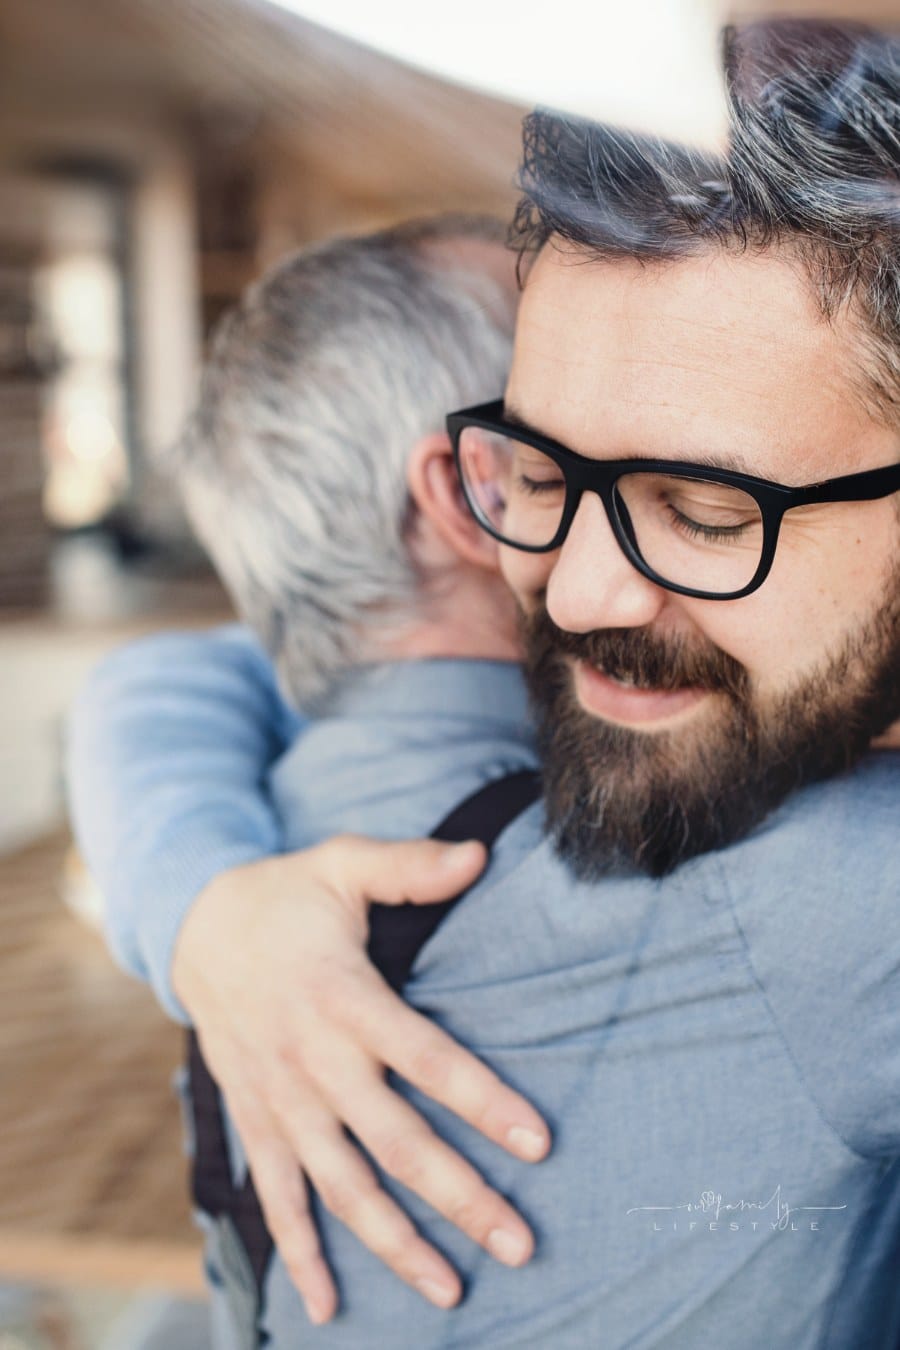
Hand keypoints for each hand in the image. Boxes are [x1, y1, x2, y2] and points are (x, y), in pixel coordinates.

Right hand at [172, 837, 550, 1325]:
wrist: (192, 924)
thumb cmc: (287, 894)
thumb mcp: (342, 862)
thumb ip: (409, 864)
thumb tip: (479, 855)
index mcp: (343, 996)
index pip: (425, 1057)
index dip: (482, 1100)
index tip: (538, 1143)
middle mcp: (312, 1059)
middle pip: (394, 1140)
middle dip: (458, 1197)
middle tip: (520, 1246)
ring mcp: (279, 1098)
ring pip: (341, 1185)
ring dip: (395, 1242)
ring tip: (451, 1291)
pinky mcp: (255, 1118)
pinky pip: (276, 1195)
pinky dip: (298, 1252)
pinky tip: (327, 1305)